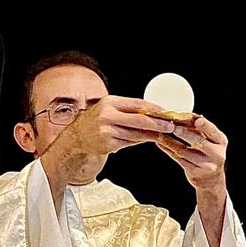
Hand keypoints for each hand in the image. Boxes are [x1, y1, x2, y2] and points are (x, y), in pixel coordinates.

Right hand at [39, 95, 175, 200]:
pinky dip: (139, 141)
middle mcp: (108, 115)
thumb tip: (151, 114)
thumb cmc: (95, 121)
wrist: (76, 137)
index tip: (166, 112)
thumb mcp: (109, 108)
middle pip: (139, 119)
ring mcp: (107, 131)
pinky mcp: (108, 144)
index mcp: (110, 102)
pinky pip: (129, 143)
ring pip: (136, 133)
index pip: (137, 104)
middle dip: (157, 123)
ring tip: (161, 134)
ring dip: (151, 135)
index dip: (154, 108)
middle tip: (169, 126)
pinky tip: (145, 139)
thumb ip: (127, 110)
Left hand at [154, 115, 227, 195]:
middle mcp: (216, 153)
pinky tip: (160, 143)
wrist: (210, 178)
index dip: (205, 126)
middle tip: (174, 126)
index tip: (196, 120)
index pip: (213, 131)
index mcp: (220, 141)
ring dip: (170, 142)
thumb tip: (185, 114)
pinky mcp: (194, 172)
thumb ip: (199, 129)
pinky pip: (178, 159)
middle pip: (199, 142)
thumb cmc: (208, 153)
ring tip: (160, 134)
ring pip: (184, 151)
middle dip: (186, 133)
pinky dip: (168, 150)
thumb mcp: (210, 140)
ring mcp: (205, 164)